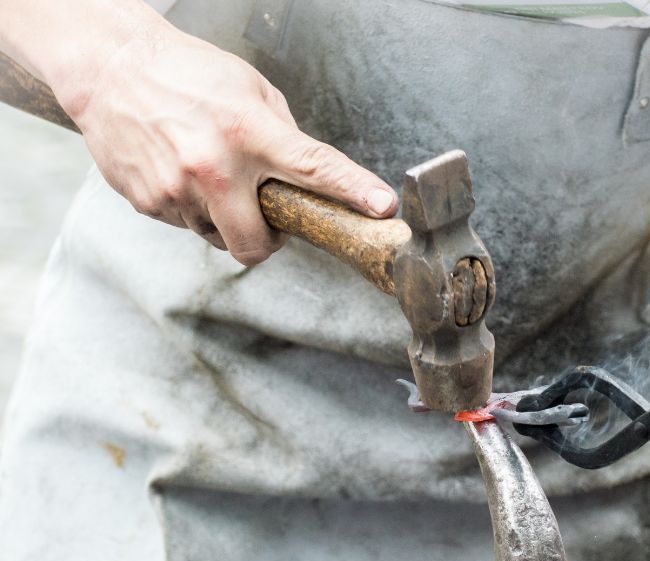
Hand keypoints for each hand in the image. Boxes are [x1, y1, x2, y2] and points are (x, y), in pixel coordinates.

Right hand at [36, 4, 397, 265]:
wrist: (110, 68)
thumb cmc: (186, 74)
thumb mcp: (249, 90)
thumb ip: (282, 136)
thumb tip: (309, 177)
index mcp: (250, 130)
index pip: (314, 167)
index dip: (352, 191)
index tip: (381, 207)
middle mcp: (214, 166)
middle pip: (257, 244)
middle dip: (266, 242)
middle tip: (264, 220)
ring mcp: (178, 189)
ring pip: (218, 238)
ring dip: (224, 220)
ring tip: (209, 177)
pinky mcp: (149, 203)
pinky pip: (185, 226)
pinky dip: (191, 210)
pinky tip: (180, 173)